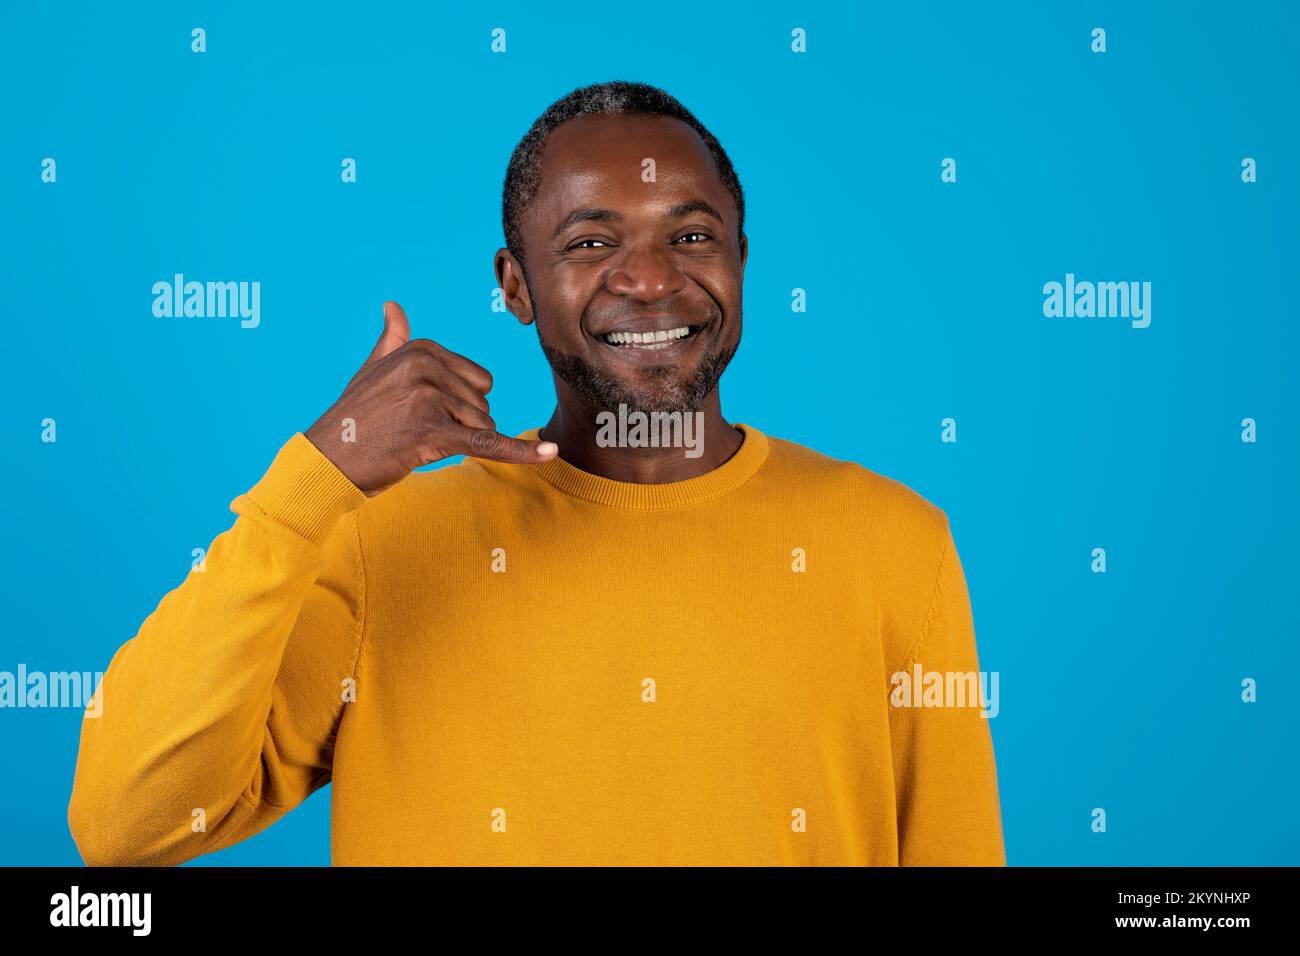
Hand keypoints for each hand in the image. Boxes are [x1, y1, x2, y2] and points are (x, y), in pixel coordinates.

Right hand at [304, 301, 557, 495]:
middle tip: (413, 431)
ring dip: (455, 443)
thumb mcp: (372, 370)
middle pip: (482, 404)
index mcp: (422, 349)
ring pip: (482, 426)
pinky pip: (487, 443)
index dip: (459, 405)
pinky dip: (520, 453)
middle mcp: (426, 367)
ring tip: (413, 442)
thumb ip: (391, 340)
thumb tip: (393, 306)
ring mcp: (429, 399)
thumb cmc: (354, 418)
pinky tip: (548, 454)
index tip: (420, 412)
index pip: (480, 380)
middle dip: (458, 425)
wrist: (328, 459)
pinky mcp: (433, 433)